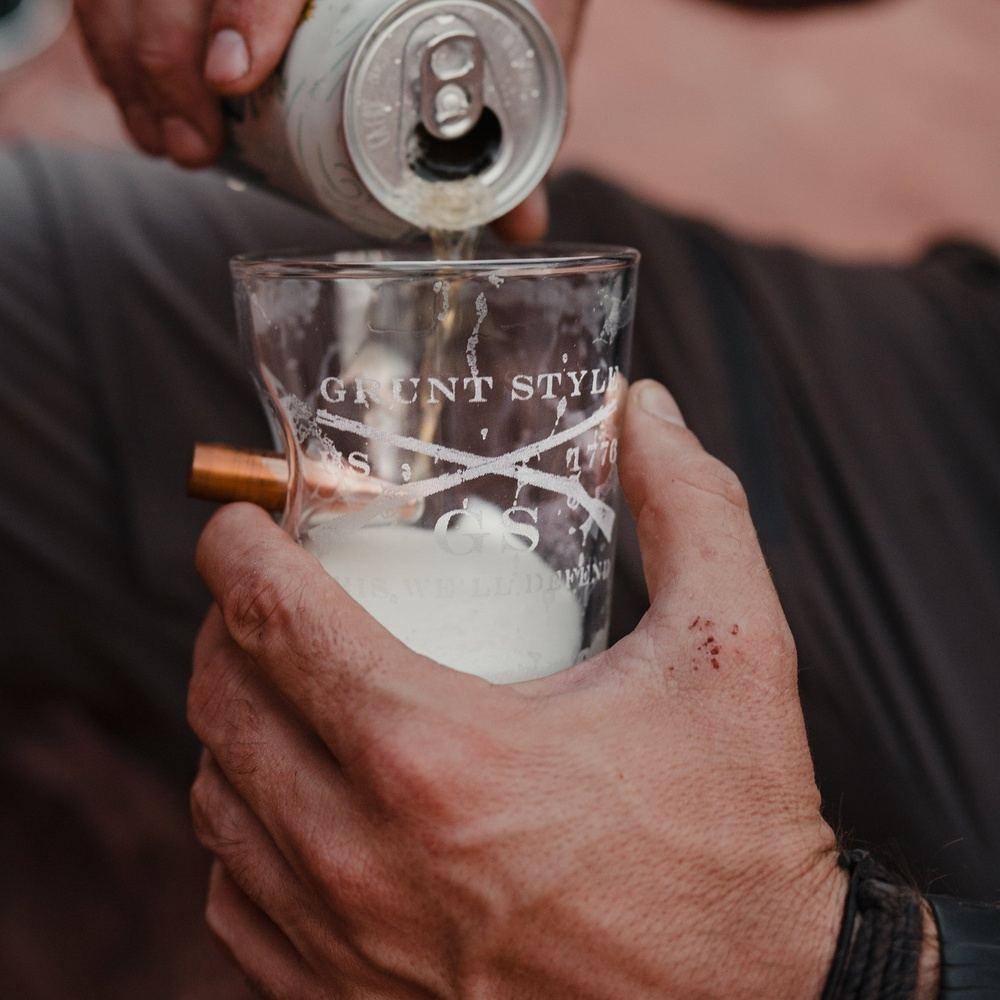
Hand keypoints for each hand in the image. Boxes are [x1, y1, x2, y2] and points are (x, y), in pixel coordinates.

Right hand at [74, 0, 590, 240]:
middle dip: (165, 56)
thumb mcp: (519, 27)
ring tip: (172, 145)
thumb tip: (524, 222)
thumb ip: (520, 112)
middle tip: (195, 147)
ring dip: (133, 60)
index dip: (248, 4)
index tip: (234, 76)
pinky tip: (144, 111)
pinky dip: (117, 49)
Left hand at [188, 379, 848, 997]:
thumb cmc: (733, 841)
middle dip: (226, 624)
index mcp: (439, 756)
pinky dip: (242, 832)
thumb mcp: (732, 654)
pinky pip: (232, 905)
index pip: (274, 618)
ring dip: (228, 724)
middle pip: (222, 703)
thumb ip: (690, 512)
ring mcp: (342, 948)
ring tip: (278, 685)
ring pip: (214, 805)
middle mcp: (365, 859)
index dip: (235, 550)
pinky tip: (289, 803)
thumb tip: (644, 412)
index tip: (239, 524)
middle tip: (269, 593)